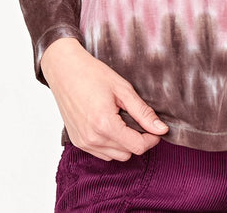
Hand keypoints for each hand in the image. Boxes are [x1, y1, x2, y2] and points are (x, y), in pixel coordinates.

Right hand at [40, 37, 168, 160]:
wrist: (65, 70)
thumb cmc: (93, 74)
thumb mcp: (123, 89)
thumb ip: (143, 112)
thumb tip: (161, 129)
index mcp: (105, 125)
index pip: (137, 147)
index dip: (152, 138)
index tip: (156, 127)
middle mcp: (92, 139)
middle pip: (128, 153)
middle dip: (138, 139)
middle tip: (138, 119)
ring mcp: (83, 142)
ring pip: (115, 156)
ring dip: (124, 143)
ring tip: (122, 119)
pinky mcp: (77, 142)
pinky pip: (102, 153)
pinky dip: (111, 144)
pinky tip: (110, 124)